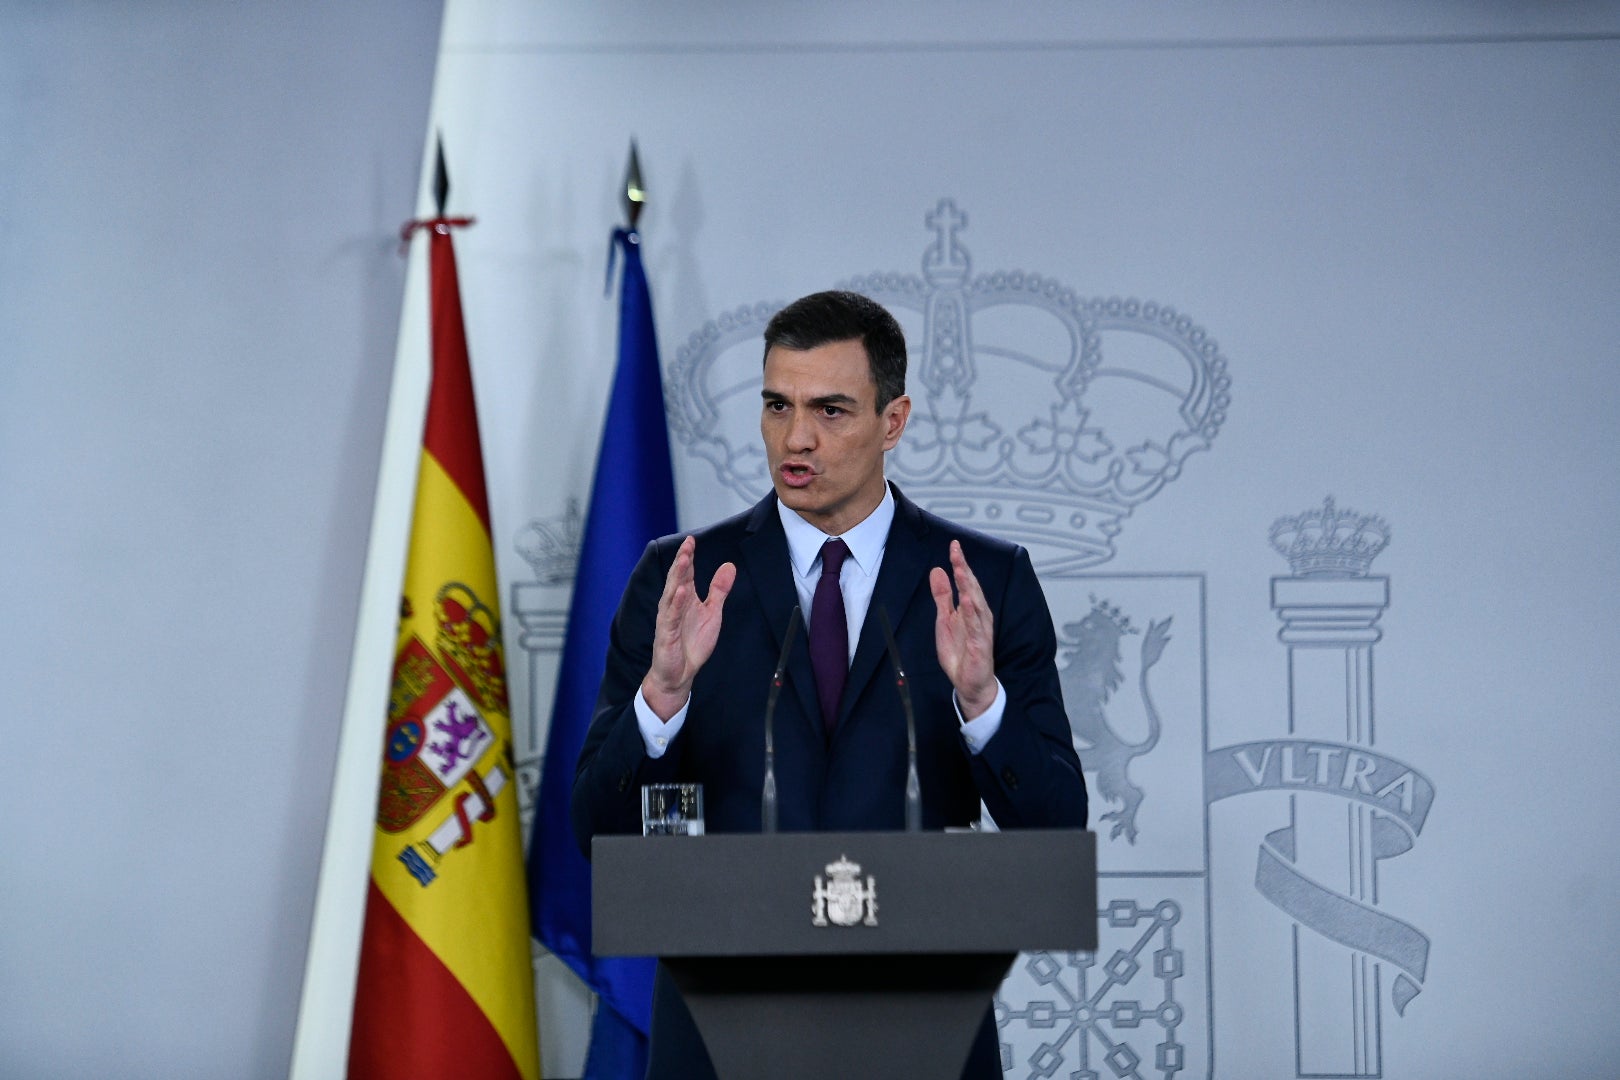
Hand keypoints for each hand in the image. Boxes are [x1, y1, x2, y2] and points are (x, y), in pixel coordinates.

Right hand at [642, 536, 735, 718]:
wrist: (680, 674)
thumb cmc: (692, 643)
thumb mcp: (712, 613)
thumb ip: (719, 590)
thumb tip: (729, 566)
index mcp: (685, 599)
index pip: (685, 573)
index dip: (688, 557)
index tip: (691, 540)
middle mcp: (674, 605)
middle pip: (677, 579)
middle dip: (682, 561)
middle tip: (687, 544)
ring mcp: (669, 619)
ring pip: (672, 594)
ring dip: (677, 577)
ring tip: (683, 560)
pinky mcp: (666, 635)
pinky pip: (671, 616)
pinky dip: (676, 603)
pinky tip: (681, 591)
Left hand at [929, 539, 997, 719]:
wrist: (970, 683)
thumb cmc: (961, 652)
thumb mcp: (944, 620)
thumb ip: (942, 596)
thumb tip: (938, 570)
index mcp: (970, 608)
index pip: (966, 582)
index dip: (960, 563)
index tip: (954, 546)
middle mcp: (978, 616)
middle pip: (972, 588)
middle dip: (964, 569)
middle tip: (957, 552)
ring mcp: (981, 630)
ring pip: (976, 604)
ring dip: (969, 587)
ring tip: (962, 570)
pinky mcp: (980, 645)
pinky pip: (977, 627)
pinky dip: (972, 613)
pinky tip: (967, 601)